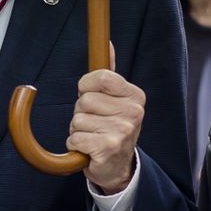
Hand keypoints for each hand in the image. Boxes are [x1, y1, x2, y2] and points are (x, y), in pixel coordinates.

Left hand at [70, 47, 143, 193]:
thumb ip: (109, 74)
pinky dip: (76, 144)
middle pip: (84, 100)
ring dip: (78, 130)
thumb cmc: (112, 129)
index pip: (100, 77)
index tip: (91, 96)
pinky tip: (89, 149)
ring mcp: (122, 130)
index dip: (87, 87)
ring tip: (93, 136)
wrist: (118, 167)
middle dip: (82, 113)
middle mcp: (133, 112)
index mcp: (135, 96)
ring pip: (77, 120)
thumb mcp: (115, 100)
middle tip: (96, 124)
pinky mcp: (108, 147)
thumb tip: (107, 43)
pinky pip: (75, 138)